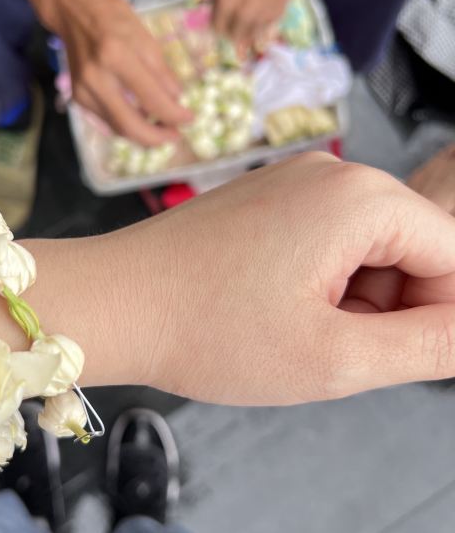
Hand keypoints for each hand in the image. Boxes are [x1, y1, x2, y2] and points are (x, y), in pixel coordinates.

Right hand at [54, 0, 191, 145]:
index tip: (190, 118)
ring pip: (118, 128)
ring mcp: (83, 91)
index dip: (174, 115)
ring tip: (162, 128)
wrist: (73, 9)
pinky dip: (127, 125)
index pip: (151, 99)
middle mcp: (96, 78)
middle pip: (130, 125)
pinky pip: (107, 121)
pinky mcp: (78, 97)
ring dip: (143, 134)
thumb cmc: (114, 19)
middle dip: (157, 138)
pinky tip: (141, 119)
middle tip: (175, 135)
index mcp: (117, 57)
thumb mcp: (145, 38)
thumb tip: (176, 102)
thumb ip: (161, 73)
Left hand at [129, 153, 454, 403]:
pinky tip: (273, 312)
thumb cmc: (208, 330)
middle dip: (388, 309)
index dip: (438, 320)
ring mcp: (291, 180)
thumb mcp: (335, 357)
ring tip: (293, 333)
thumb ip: (428, 345)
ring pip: (366, 250)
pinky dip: (318, 284)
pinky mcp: (263, 198)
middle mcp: (330, 172)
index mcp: (359, 198)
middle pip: (411, 248)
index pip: (452, 256)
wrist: (112, 303)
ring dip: (351, 301)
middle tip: (329, 350)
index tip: (389, 360)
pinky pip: (323, 241)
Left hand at [213, 0, 314, 56]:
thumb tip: (219, 0)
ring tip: (247, 25)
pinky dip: (260, 27)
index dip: (217, 25)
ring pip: (249, 37)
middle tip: (233, 25)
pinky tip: (261, 17)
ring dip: (246, 33)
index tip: (220, 22)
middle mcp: (240, 16)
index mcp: (224, 2)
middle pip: (232, 36)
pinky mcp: (275, 17)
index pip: (216, 27)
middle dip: (231, 32)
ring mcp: (259, 19)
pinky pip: (263, 29)